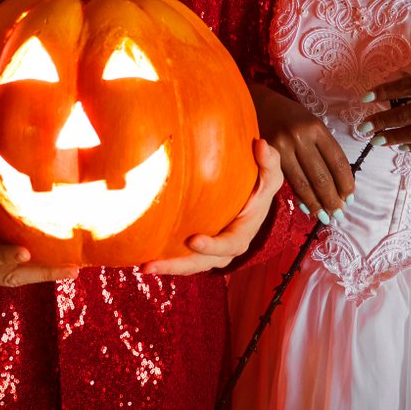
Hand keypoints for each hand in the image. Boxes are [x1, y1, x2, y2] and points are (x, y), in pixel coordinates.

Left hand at [142, 139, 283, 275]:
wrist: (251, 201)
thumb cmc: (260, 188)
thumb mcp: (270, 175)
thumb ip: (269, 162)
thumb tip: (260, 145)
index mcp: (242, 235)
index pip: (229, 245)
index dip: (212, 246)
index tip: (193, 239)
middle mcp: (224, 250)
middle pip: (201, 263)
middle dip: (177, 265)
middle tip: (151, 264)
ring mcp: (209, 252)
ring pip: (187, 264)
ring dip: (165, 266)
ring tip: (142, 266)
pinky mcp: (196, 248)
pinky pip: (180, 256)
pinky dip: (164, 258)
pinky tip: (140, 255)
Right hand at [250, 82, 351, 222]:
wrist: (257, 104)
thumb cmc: (288, 117)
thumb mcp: (310, 125)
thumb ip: (322, 149)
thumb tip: (337, 183)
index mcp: (316, 127)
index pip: (337, 160)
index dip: (346, 182)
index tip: (350, 197)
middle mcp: (300, 136)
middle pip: (322, 176)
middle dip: (332, 199)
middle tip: (339, 214)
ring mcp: (282, 146)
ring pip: (304, 183)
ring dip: (317, 204)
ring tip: (326, 217)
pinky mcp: (266, 156)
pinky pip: (287, 182)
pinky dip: (299, 197)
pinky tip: (308, 208)